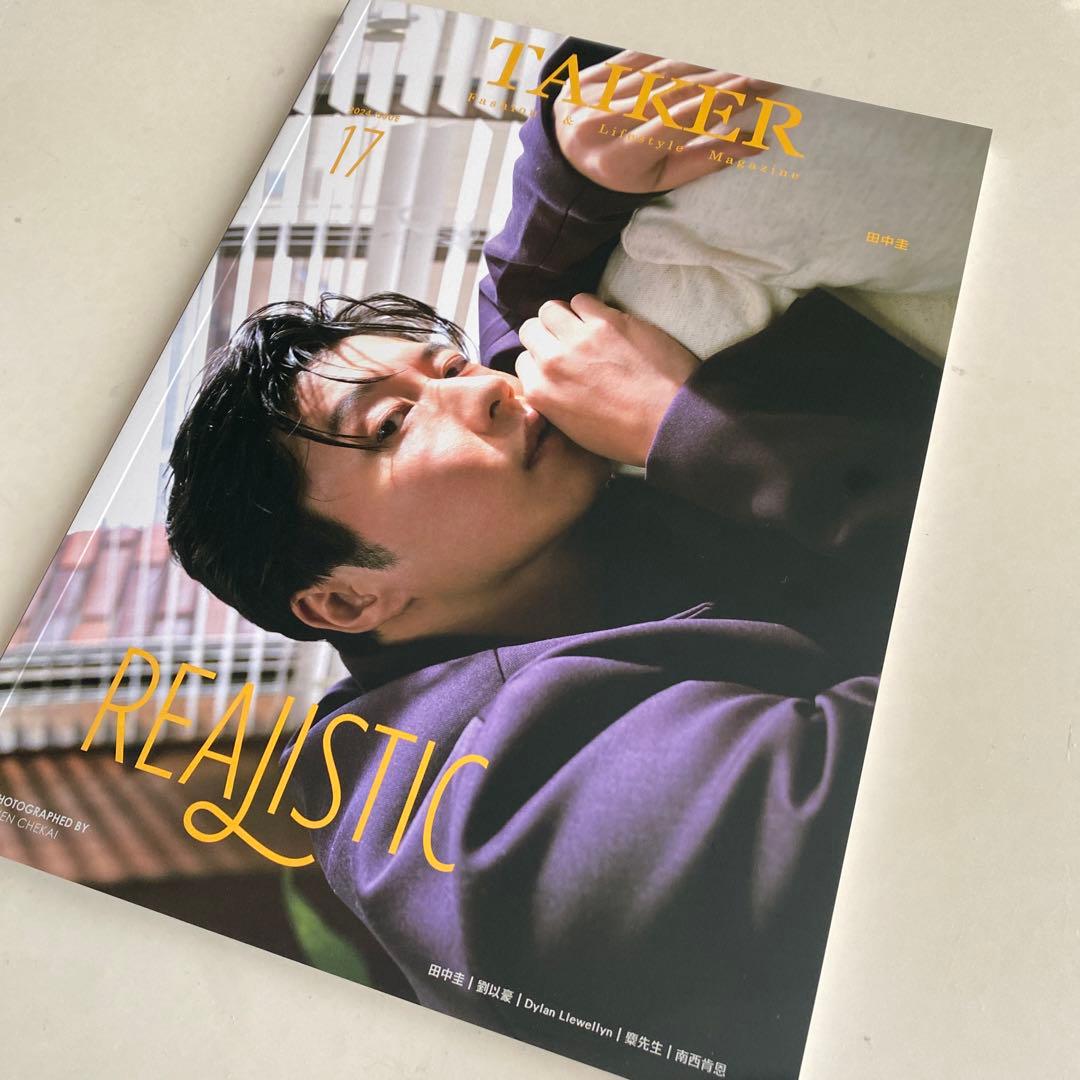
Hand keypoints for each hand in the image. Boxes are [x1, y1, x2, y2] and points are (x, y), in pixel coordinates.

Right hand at [516, 294, 697, 465]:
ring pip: (550, 309)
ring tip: (582, 327)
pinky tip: (603, 321)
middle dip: (546, 335)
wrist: (669, 422)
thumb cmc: (627, 436)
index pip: (523, 361)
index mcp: (541, 393)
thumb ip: (554, 400)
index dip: (541, 360)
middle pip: (531, 330)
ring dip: (563, 317)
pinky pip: (582, 299)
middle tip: (566, 342)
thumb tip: (553, 381)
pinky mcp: (606, 320)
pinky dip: (588, 308)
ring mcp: (578, 338)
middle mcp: (552, 362)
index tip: (557, 364)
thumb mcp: (575, 430)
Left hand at [553, 51, 776, 192]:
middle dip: (723, 78)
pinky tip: (704, 50)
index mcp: (619, 160)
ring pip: (661, 70)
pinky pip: (640, 54)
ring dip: (705, 62)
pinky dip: (675, 50)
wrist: (568, 160)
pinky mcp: (589, 74)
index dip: (720, 102)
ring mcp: (592, 96)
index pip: (679, 122)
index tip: (758, 86)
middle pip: (675, 92)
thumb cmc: (624, 174)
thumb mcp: (659, 180)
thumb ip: (705, 160)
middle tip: (763, 68)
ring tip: (740, 60)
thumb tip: (757, 143)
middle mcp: (602, 124)